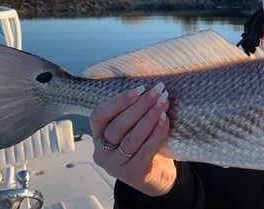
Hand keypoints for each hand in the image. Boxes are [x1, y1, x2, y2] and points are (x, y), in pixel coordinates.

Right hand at [90, 82, 175, 196]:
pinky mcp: (133, 173)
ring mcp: (115, 165)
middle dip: (140, 106)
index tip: (139, 89)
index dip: (118, 101)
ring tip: (163, 103)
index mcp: (98, 135)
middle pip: (119, 125)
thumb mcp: (133, 126)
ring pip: (132, 137)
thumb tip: (150, 87)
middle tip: (157, 91)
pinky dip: (157, 133)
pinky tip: (166, 120)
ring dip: (150, 117)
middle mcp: (102, 151)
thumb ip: (134, 109)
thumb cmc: (143, 144)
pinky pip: (146, 149)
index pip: (100, 115)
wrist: (156, 175)